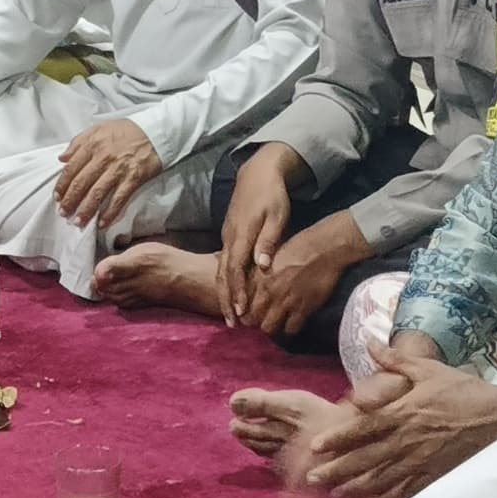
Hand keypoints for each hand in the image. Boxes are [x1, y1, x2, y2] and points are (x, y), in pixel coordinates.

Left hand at [53, 117, 160, 227]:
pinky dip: (110, 213)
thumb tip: (62, 158)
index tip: (57, 197)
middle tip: (64, 213)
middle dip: (70, 201)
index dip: (62, 185)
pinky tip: (102, 223)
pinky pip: (119, 199)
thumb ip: (78, 142)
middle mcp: (103, 157)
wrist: (156, 131)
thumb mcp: (98, 128)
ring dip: (86, 210)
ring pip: (97, 193)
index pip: (71, 168)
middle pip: (81, 183)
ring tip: (78, 222)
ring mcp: (119, 169)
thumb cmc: (127, 131)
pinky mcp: (134, 178)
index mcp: (92, 144)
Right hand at [214, 147, 302, 326]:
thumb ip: (269, 240)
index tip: (241, 312)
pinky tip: (232, 294)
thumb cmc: (271, 195)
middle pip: (223, 275)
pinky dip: (225, 282)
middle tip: (232, 324)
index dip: (237, 291)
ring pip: (220, 270)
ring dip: (224, 294)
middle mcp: (229, 238)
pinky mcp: (228, 236)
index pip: (235, 269)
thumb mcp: (276, 215)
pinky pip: (223, 264)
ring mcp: (226, 237)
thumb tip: (263, 265)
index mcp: (240, 235)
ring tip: (230, 316)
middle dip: (226, 300)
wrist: (257, 173)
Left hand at [241, 212, 373, 339]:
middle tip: (261, 318)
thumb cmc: (301, 245)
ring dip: (271, 326)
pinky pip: (290, 329)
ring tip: (275, 321)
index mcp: (259, 275)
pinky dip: (290, 327)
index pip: (241, 301)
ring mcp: (286, 302)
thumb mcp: (273, 255)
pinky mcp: (304, 309)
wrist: (327, 248)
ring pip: (268, 328)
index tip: (245, 311)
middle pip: (251, 319)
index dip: (242, 309)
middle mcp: (269, 291)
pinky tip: (292, 321)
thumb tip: (251, 284)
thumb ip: (260, 272)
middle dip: (254, 320)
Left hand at [297, 349, 496, 497]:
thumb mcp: (428, 370)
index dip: (338, 438)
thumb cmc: (462, 391)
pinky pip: (407, 489)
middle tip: (314, 478)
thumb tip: (369, 343)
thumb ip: (395, 360)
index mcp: (402, 413)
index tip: (316, 446)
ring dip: (357, 486)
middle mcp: (407, 439)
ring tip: (336, 493)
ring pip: (382, 477)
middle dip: (338, 468)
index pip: (363, 428)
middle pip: (366, 457)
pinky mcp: (435, 474)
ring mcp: (420, 460)